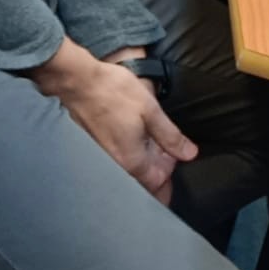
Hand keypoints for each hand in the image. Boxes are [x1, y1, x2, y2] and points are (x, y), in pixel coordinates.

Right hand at [31, 38, 196, 203]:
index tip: (176, 152)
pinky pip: (122, 154)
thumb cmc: (112, 93)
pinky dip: (134, 146)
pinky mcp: (100, 144)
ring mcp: (106, 155)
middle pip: (145, 179)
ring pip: (134, 166)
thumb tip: (189, 153)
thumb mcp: (151, 111)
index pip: (158, 187)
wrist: (79, 82)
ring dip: (148, 154)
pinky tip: (137, 127)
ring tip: (152, 130)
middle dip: (160, 165)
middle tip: (166, 140)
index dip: (171, 171)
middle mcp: (117, 164)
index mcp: (132, 161)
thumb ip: (171, 136)